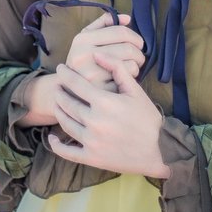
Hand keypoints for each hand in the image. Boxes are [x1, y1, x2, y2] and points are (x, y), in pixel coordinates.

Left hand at [49, 53, 169, 178]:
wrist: (159, 150)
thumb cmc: (147, 119)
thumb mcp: (136, 90)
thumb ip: (117, 69)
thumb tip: (97, 54)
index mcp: (104, 102)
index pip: (77, 84)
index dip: (66, 75)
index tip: (60, 69)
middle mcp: (94, 121)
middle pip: (67, 103)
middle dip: (59, 92)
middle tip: (56, 86)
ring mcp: (90, 141)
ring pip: (65, 123)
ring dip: (58, 111)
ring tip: (57, 103)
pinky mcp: (91, 157)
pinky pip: (67, 152)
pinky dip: (57, 145)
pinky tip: (52, 138)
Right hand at [65, 12, 144, 92]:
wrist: (69, 88)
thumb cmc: (83, 60)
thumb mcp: (86, 39)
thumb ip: (105, 24)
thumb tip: (127, 18)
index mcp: (82, 39)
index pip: (120, 32)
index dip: (135, 37)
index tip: (138, 43)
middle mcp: (84, 56)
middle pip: (128, 48)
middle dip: (139, 53)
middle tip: (138, 57)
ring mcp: (91, 74)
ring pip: (131, 64)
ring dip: (136, 66)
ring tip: (132, 67)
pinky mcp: (100, 90)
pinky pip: (127, 80)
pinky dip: (131, 78)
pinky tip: (125, 78)